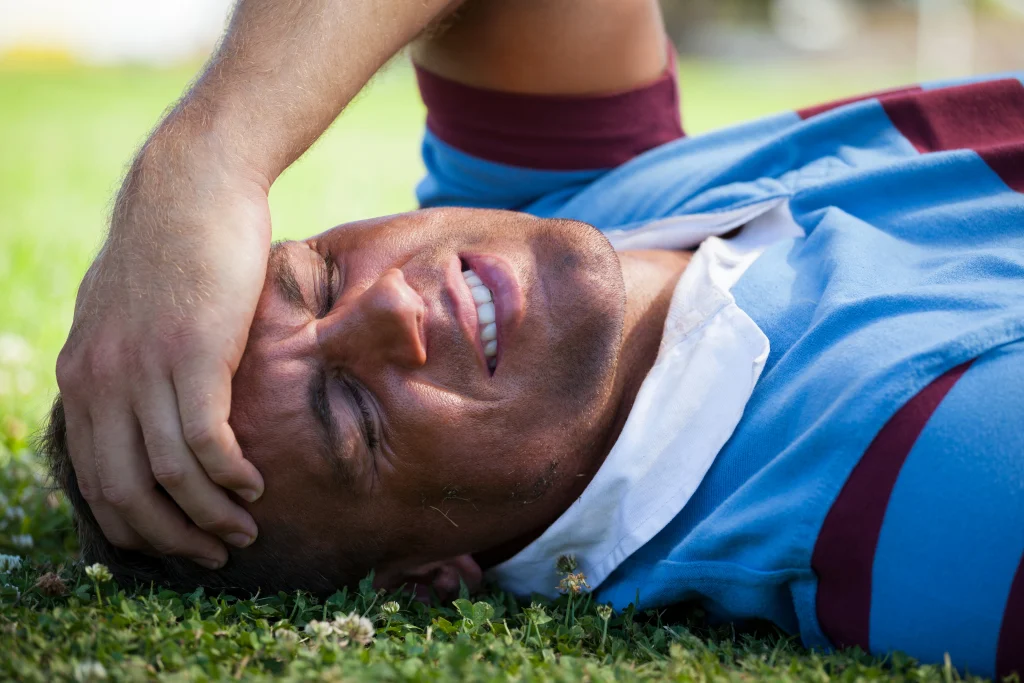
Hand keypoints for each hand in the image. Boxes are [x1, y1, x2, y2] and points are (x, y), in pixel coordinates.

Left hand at [56, 133, 269, 567]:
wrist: (191, 186)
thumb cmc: (171, 249)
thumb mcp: (124, 312)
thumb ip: (123, 363)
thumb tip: (138, 406)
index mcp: (82, 377)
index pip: (96, 482)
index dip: (138, 529)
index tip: (177, 544)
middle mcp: (102, 381)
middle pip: (126, 492)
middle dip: (171, 537)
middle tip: (214, 554)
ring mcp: (145, 368)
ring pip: (169, 475)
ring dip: (208, 515)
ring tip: (242, 530)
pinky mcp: (192, 353)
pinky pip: (204, 439)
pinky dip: (228, 475)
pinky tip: (253, 483)